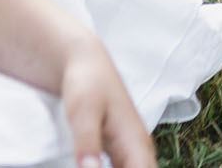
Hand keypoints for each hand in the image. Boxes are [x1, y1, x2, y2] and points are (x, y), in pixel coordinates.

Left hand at [59, 39, 153, 167]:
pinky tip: (91, 167)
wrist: (86, 64)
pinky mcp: (119, 153)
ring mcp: (130, 153)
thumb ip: (88, 145)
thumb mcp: (83, 113)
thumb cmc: (87, 84)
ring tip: (90, 165)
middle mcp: (139, 151)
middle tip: (90, 165)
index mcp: (136, 144)